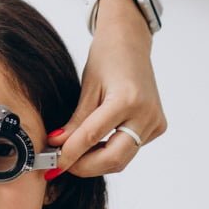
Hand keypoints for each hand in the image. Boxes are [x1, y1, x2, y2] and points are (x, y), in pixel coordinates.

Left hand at [48, 0, 166, 176]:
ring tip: (75, 154)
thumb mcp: (87, 88)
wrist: (131, 42)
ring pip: (123, 158)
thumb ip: (75, 122)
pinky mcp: (157, 126)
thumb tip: (56, 146)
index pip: (91, 137)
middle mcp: (145, 114)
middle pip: (113, 158)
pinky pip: (131, 149)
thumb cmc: (107, 58)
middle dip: (84, 167)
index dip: (69, 155)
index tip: (51, 165)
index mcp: (126, 99)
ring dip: (96, 162)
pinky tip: (96, 144)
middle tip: (61, 166)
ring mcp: (155, 122)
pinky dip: (110, 151)